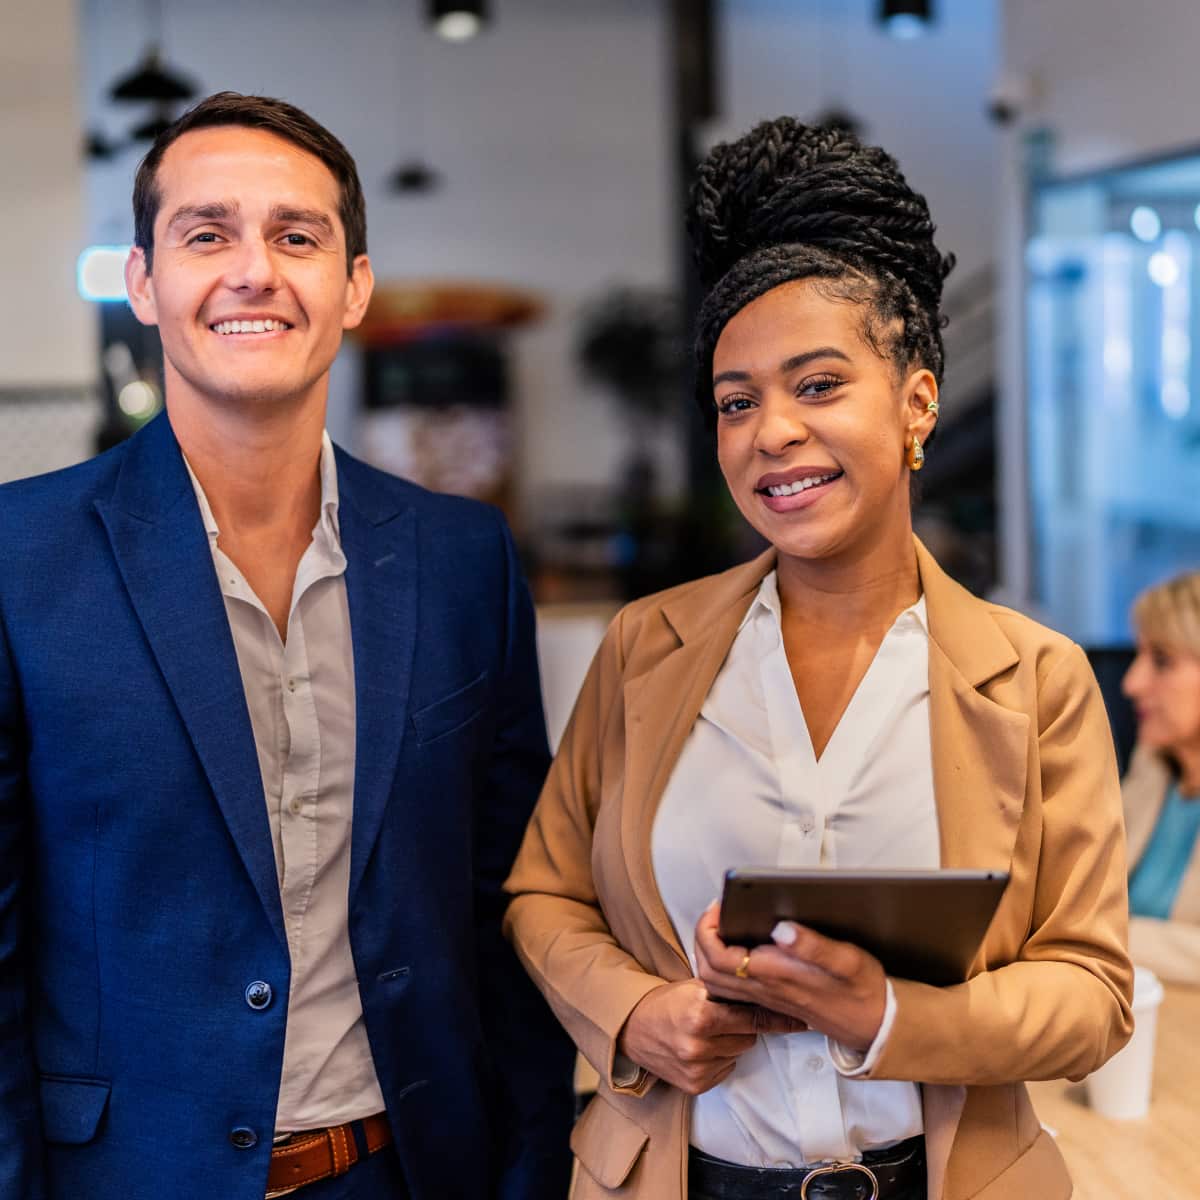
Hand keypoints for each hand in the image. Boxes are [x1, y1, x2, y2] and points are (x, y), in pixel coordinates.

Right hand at [617, 978, 804, 1094]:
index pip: (751, 1017)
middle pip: (749, 1036)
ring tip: (708, 1032)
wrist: (632, 1028)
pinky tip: (701, 1048)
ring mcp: (697, 1068)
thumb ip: (727, 991)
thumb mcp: (695, 987)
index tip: (800, 1020)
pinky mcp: (695, 1085)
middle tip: (724, 1016)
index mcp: (700, 1014)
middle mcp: (699, 1045)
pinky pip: (726, 1069)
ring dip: (731, 1042)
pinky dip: (720, 1059)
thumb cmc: (666, 1002)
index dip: (775, 1017)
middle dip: (742, 1025)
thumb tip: (766, 989)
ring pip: (739, 1052)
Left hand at [694, 902, 886, 1052]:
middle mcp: (764, 989)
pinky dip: (723, 968)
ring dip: (710, 953)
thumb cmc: (862, 988)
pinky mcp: (772, 1001)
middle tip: (717, 913)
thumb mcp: (846, 960)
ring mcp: (766, 997)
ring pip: (717, 982)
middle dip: (703, 938)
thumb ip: (813, 945)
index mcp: (775, 974)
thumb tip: (781, 928)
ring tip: (723, 926)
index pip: (719, 957)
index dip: (709, 929)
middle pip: (709, 970)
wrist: (875, 1024)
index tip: (720, 906)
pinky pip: (732, 990)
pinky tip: (738, 950)